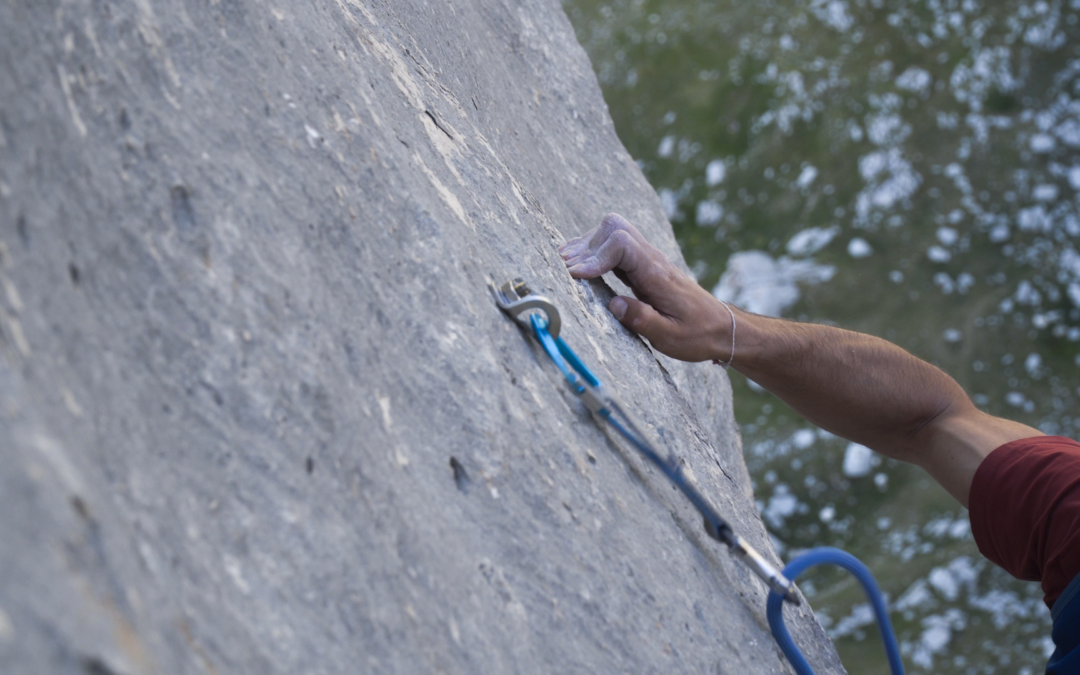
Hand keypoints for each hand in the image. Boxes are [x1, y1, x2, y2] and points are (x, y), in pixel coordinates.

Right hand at [559, 213, 731, 362]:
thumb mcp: (671, 337)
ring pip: (614, 231)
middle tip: (565, 269)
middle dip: (586, 245)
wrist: (722, 328)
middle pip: (615, 227)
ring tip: (565, 263)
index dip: (595, 256)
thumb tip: (613, 305)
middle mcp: (652, 260)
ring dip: (588, 245)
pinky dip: (595, 251)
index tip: (576, 277)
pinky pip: (616, 246)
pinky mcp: (643, 267)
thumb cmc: (698, 334)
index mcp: (657, 274)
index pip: (622, 244)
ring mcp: (648, 260)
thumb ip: (642, 320)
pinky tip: (581, 265)